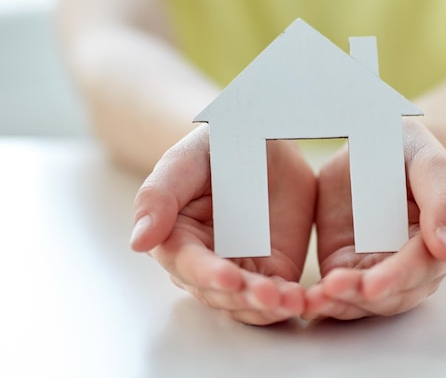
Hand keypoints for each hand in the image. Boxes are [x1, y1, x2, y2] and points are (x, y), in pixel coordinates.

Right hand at [130, 125, 316, 324]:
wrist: (264, 141)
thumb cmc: (217, 146)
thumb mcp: (187, 160)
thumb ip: (160, 195)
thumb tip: (138, 241)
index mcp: (176, 238)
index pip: (187, 265)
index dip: (207, 274)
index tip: (229, 278)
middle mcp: (205, 262)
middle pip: (219, 293)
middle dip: (244, 298)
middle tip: (269, 295)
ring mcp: (240, 270)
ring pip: (247, 303)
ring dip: (268, 307)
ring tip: (292, 301)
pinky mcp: (272, 271)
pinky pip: (278, 295)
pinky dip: (289, 302)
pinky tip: (303, 300)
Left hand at [303, 119, 445, 319]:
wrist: (376, 147)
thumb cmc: (411, 152)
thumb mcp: (430, 164)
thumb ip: (443, 201)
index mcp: (445, 243)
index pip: (422, 268)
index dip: (397, 277)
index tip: (372, 285)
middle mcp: (415, 267)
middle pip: (392, 295)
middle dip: (361, 296)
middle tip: (333, 289)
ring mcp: (381, 270)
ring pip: (365, 302)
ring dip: (340, 304)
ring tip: (313, 301)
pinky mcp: (350, 268)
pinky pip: (340, 294)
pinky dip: (324, 301)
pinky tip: (306, 303)